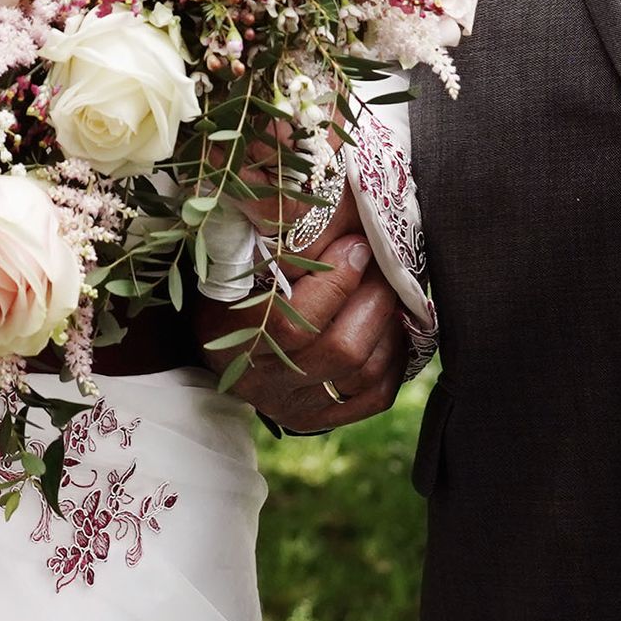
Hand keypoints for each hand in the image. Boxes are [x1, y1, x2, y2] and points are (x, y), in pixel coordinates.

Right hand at [209, 191, 406, 435]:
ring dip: (389, 325)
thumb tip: (316, 201)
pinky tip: (392, 327)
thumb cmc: (236, 284)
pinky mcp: (319, 419)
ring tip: (391, 290)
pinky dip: (395, 359)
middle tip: (385, 266)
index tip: (356, 246)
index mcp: (234, 340)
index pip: (294, 322)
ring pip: (362, 373)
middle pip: (340, 350)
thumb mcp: (238, 257)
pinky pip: (375, 396)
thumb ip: (273, 236)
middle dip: (373, 301)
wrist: (226, 341)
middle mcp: (262, 383)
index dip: (336, 283)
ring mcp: (293, 406)